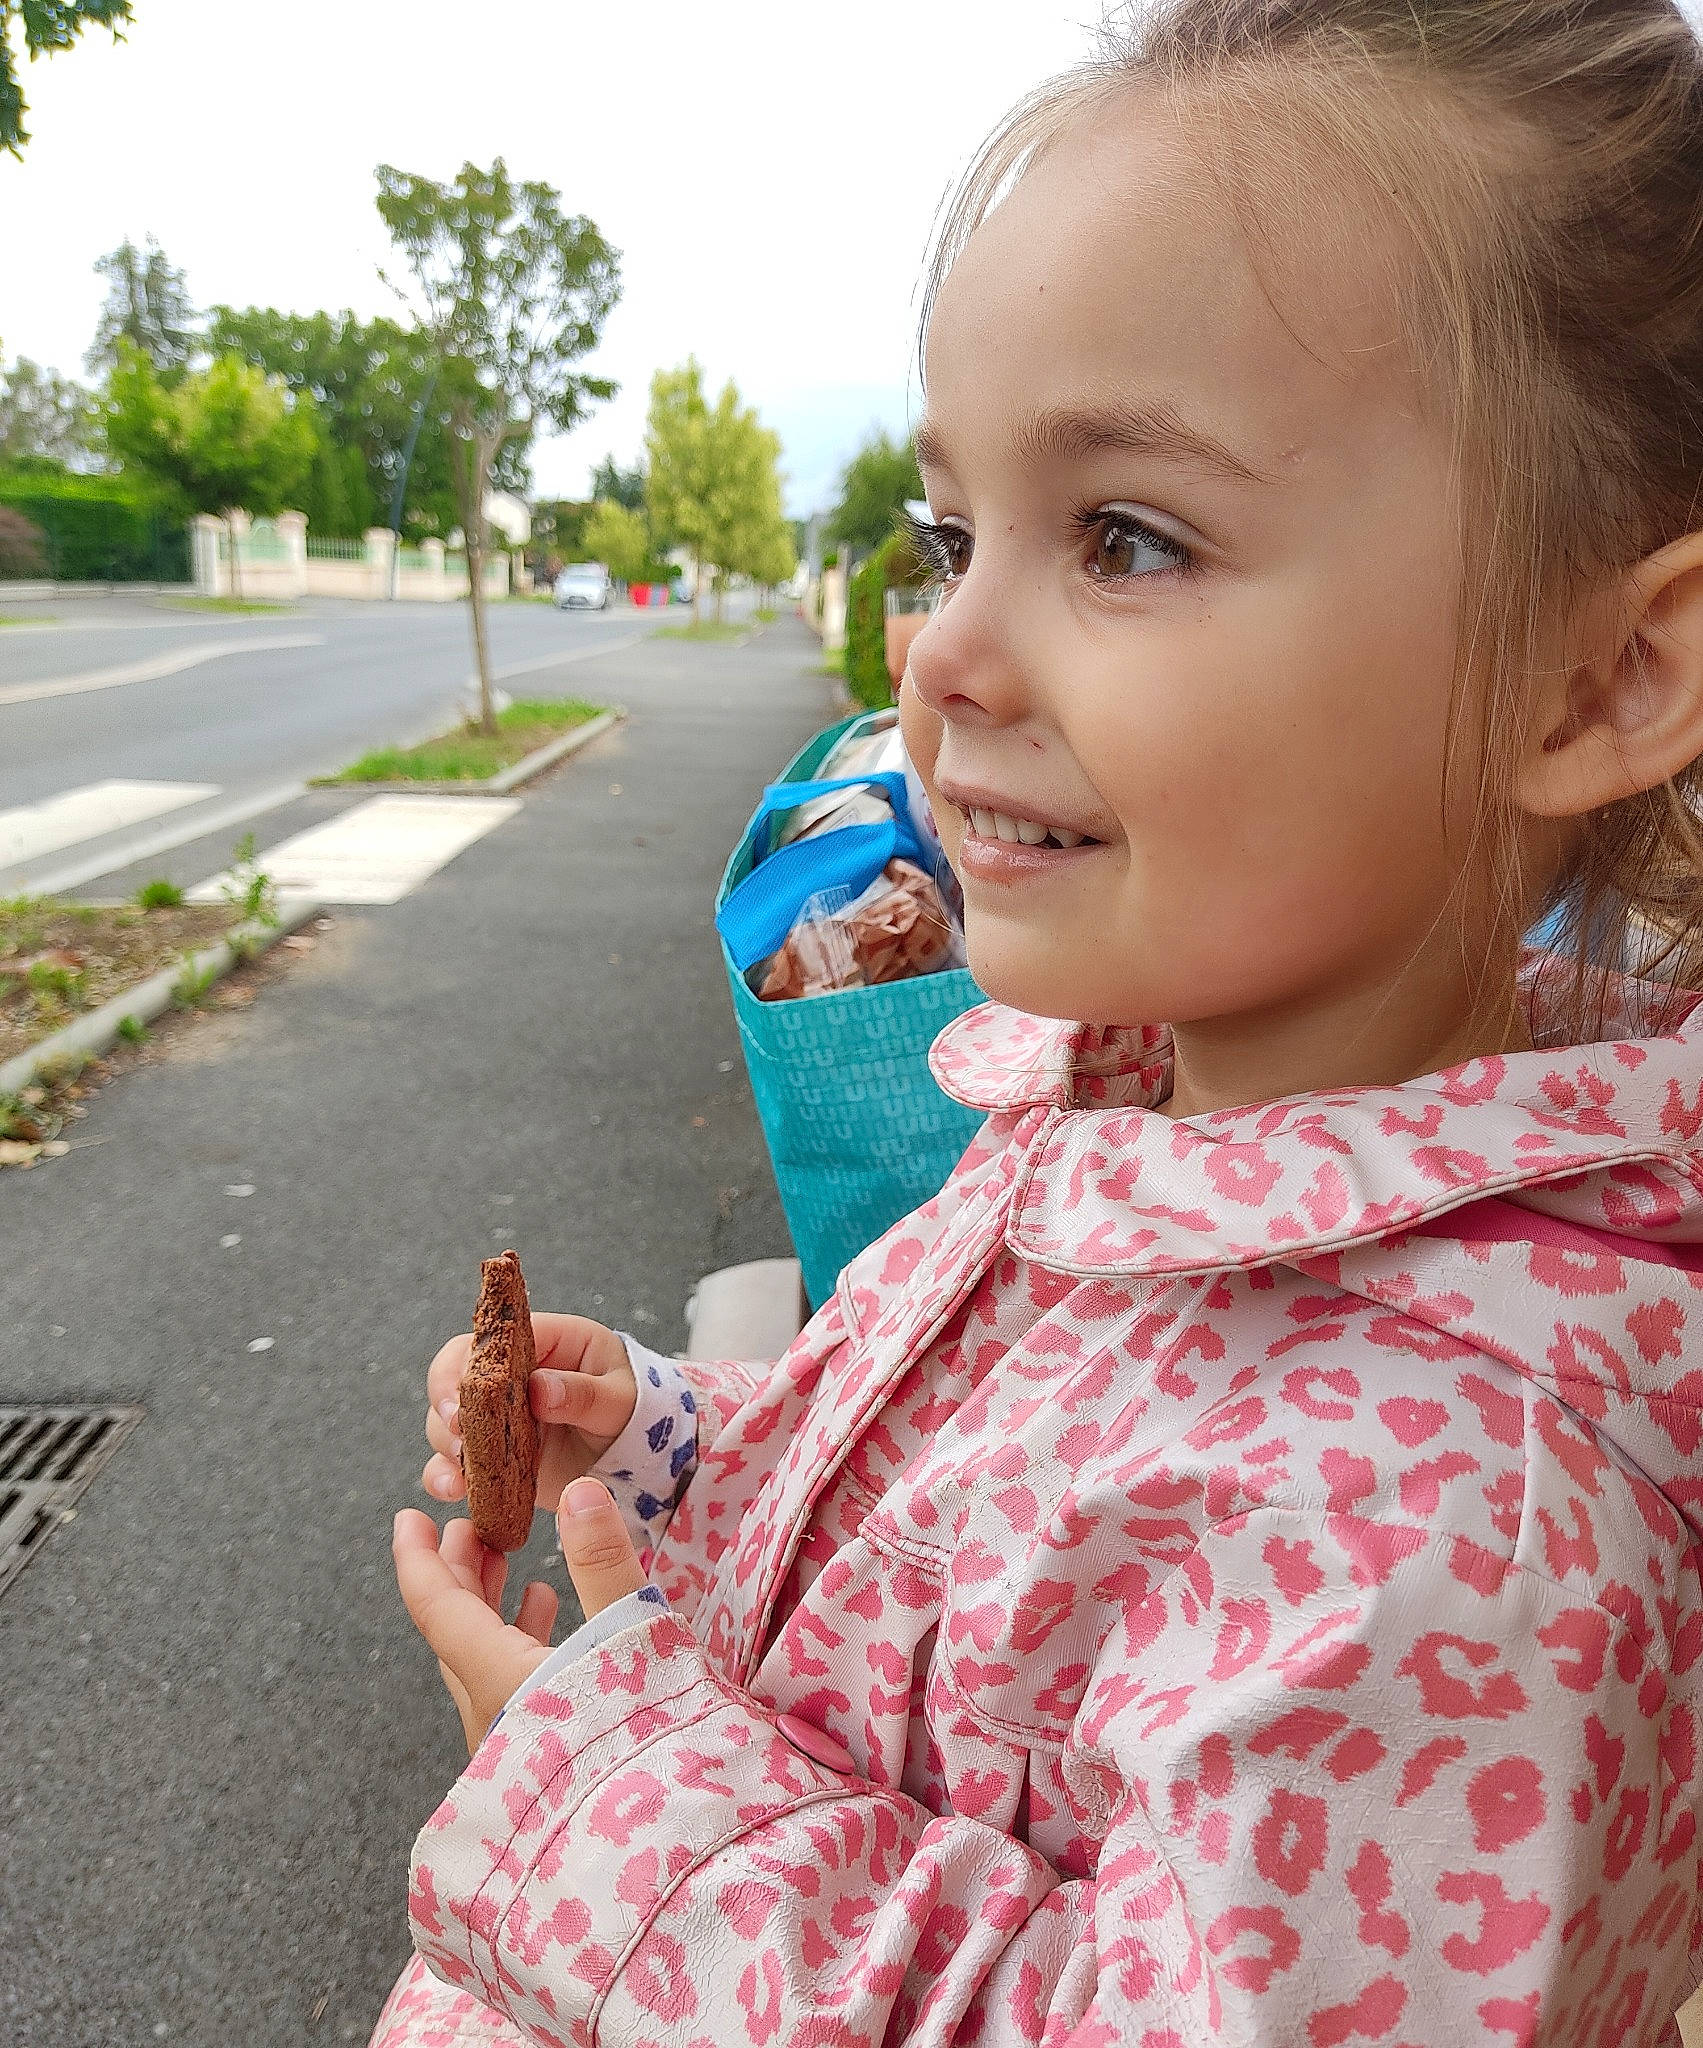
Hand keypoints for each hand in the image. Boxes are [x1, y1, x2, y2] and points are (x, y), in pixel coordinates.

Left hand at [394, 1480, 648, 1753]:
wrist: (660, 1856)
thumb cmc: (646, 1746)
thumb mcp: (632, 1638)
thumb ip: (604, 1563)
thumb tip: (578, 1491)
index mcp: (500, 1679)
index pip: (437, 1609)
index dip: (418, 1559)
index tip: (407, 1518)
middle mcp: (492, 1715)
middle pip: (453, 1634)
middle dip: (457, 1573)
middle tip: (468, 1526)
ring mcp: (511, 1747)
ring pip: (480, 1663)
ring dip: (488, 1608)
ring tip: (512, 1566)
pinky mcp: (538, 1764)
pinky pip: (508, 1689)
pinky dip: (516, 1643)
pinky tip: (550, 1623)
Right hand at [422, 1314, 636, 1514]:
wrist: (637, 1453)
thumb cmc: (634, 1410)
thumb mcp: (620, 1399)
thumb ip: (584, 1393)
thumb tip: (540, 1389)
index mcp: (549, 1341)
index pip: (495, 1339)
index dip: (470, 1363)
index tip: (462, 1397)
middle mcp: (514, 1373)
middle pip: (457, 1372)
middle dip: (446, 1400)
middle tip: (455, 1429)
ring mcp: (500, 1413)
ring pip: (450, 1417)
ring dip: (446, 1441)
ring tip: (460, 1468)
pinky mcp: (494, 1451)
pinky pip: (456, 1459)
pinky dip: (446, 1473)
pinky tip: (454, 1489)